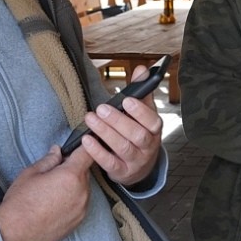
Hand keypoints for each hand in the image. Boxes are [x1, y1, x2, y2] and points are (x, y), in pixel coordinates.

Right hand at [0, 146, 96, 240]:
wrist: (15, 234)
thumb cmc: (20, 204)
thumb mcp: (31, 173)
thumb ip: (49, 160)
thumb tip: (57, 151)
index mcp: (71, 176)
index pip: (87, 154)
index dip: (85, 146)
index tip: (82, 143)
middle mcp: (82, 192)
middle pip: (85, 171)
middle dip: (73, 167)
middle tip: (54, 171)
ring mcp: (82, 208)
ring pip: (84, 187)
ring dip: (73, 184)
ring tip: (52, 190)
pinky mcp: (79, 220)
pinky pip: (81, 202)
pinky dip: (73, 199)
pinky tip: (55, 202)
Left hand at [73, 64, 164, 185]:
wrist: (139, 166)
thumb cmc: (139, 133)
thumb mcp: (143, 114)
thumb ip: (141, 92)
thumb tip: (142, 69)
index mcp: (154, 130)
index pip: (153, 121)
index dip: (140, 112)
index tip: (126, 100)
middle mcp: (148, 146)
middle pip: (137, 135)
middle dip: (118, 121)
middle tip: (101, 109)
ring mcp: (136, 161)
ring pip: (123, 148)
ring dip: (106, 133)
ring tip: (90, 119)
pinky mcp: (122, 172)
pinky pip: (110, 163)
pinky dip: (97, 152)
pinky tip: (86, 140)